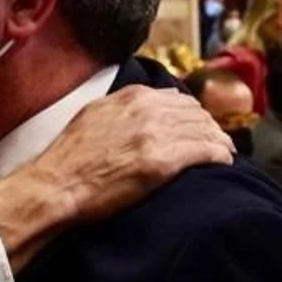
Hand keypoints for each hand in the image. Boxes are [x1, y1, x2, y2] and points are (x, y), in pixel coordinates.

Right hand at [0, 87, 230, 273]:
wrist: (57, 184)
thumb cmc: (68, 158)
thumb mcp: (92, 115)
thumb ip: (120, 109)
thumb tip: (138, 109)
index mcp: (131, 97)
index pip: (176, 98)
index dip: (190, 112)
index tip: (195, 125)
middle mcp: (147, 109)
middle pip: (195, 112)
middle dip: (208, 125)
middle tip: (216, 140)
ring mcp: (157, 134)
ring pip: (205, 129)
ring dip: (218, 140)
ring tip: (224, 151)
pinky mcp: (164, 161)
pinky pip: (206, 151)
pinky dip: (220, 154)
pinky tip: (224, 161)